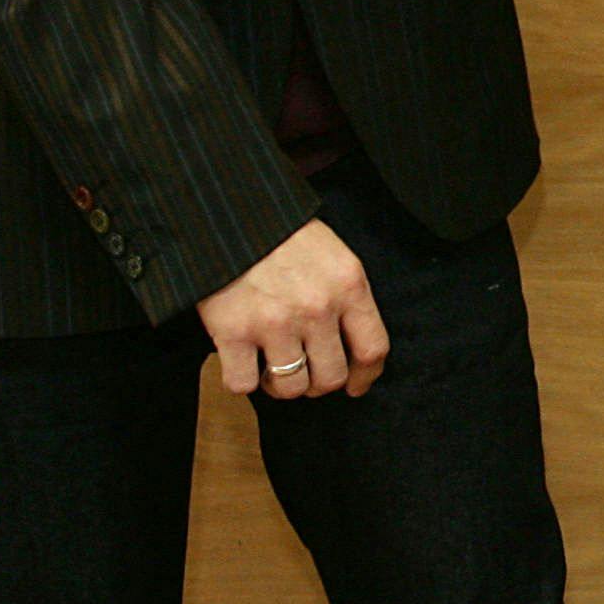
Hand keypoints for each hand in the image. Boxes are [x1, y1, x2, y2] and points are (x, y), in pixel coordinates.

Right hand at [199, 219, 387, 399]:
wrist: (230, 215)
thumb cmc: (284, 236)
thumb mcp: (334, 255)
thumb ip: (346, 297)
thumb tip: (352, 345)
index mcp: (348, 285)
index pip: (373, 348)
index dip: (367, 376)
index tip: (357, 386)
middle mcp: (316, 308)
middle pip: (331, 378)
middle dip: (320, 383)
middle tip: (307, 373)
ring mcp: (274, 323)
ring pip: (291, 388)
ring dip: (282, 385)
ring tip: (274, 366)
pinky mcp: (232, 333)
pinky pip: (243, 385)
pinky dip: (243, 380)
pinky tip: (244, 362)